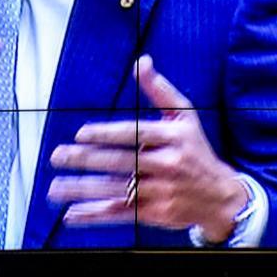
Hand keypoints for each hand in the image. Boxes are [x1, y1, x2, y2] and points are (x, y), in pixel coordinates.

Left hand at [47, 55, 248, 240]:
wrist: (220, 196)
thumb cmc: (195, 149)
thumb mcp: (185, 115)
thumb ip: (159, 89)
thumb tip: (141, 62)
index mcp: (173, 137)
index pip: (135, 134)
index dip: (106, 134)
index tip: (81, 133)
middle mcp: (168, 165)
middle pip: (120, 162)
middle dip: (85, 159)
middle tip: (58, 156)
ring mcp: (161, 192)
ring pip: (115, 190)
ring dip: (82, 189)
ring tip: (55, 187)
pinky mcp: (155, 214)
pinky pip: (120, 214)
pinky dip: (95, 214)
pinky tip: (73, 213)